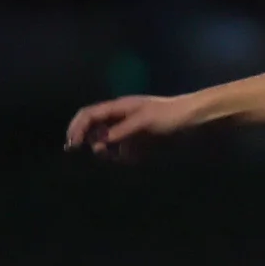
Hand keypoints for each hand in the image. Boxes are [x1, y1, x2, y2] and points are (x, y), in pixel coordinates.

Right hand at [64, 93, 203, 159]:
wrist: (191, 118)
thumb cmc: (169, 115)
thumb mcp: (144, 121)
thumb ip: (122, 130)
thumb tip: (100, 141)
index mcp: (118, 107)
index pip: (89, 115)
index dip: (77, 128)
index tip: (73, 144)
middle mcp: (119, 117)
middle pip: (93, 126)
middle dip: (85, 138)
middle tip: (81, 153)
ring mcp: (128, 128)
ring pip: (105, 139)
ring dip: (103, 148)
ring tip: (108, 155)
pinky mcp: (137, 139)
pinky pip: (121, 148)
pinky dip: (119, 154)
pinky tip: (124, 158)